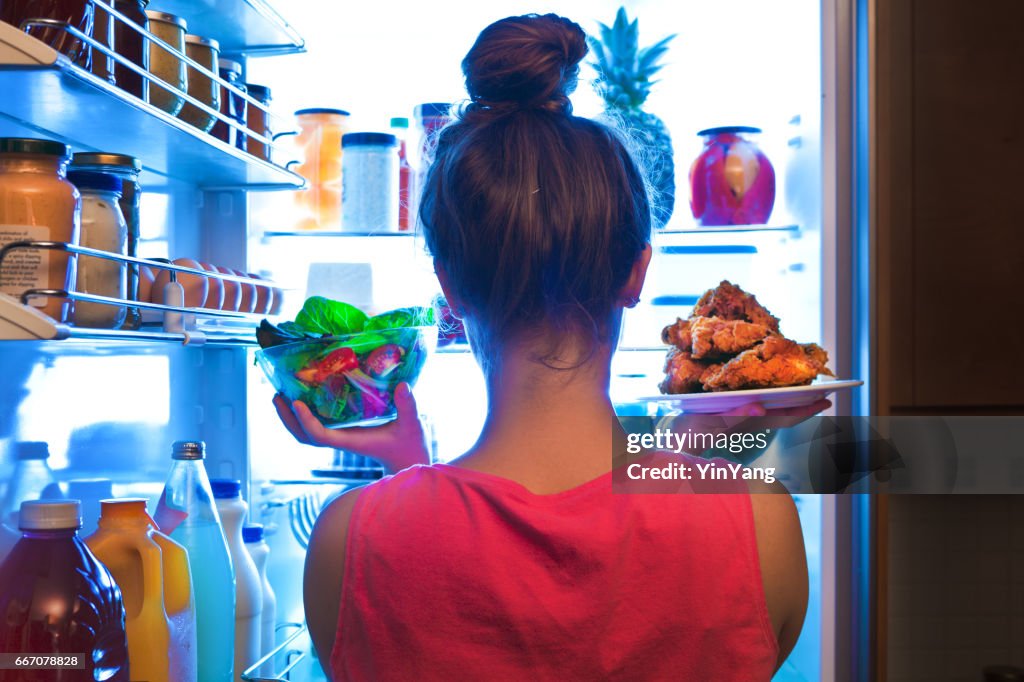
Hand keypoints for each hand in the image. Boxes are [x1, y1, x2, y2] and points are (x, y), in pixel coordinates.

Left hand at [272, 382, 429, 473]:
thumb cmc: (410, 445)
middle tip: (278, 394)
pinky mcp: (343, 433)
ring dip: (290, 418)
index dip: (306, 421)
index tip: (297, 402)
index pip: (320, 436)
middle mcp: (341, 440)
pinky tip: (303, 398)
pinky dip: (303, 416)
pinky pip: (315, 427)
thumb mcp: (412, 424)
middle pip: (304, 436)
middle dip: (288, 418)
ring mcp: (340, 438)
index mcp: (352, 441)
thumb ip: (407, 406)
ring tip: (281, 395)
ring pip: (306, 434)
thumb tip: (402, 386)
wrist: (408, 461)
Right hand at [658, 399, 831, 456]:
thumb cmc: (685, 434)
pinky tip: (774, 393)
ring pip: (772, 412)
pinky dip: (771, 400)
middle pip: (782, 415)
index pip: (783, 418)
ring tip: (807, 390)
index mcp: (745, 424)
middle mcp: (746, 422)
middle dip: (804, 405)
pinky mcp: (730, 417)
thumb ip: (732, 418)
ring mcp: (739, 421)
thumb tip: (759, 407)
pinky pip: (757, 408)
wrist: (668, 443)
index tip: (826, 401)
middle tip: (826, 392)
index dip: (805, 411)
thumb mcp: (705, 424)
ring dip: (790, 402)